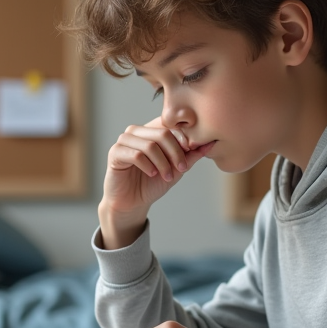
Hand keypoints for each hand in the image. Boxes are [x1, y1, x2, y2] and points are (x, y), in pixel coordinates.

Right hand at [98, 117, 213, 247]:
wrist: (133, 202)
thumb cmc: (152, 183)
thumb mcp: (176, 168)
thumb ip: (191, 155)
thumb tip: (211, 143)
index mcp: (151, 130)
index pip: (171, 125)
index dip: (183, 138)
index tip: (190, 153)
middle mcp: (137, 131)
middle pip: (162, 133)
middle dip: (176, 152)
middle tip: (182, 168)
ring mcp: (124, 141)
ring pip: (150, 145)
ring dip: (163, 162)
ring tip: (167, 176)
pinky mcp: (115, 153)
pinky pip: (135, 154)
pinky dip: (148, 165)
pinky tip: (152, 174)